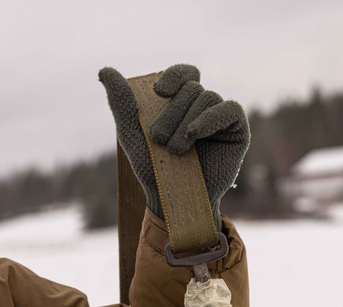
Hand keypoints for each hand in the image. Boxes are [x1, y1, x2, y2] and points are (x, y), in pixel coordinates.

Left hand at [99, 64, 249, 227]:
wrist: (172, 199)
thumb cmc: (152, 167)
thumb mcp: (132, 133)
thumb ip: (121, 102)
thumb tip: (105, 70)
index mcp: (181, 102)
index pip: (184, 73)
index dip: (174, 75)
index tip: (158, 92)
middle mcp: (202, 105)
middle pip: (191, 88)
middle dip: (171, 112)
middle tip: (158, 140)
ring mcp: (220, 116)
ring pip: (207, 98)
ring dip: (185, 124)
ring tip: (174, 150)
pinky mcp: (237, 130)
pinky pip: (229, 109)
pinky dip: (209, 118)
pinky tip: (194, 133)